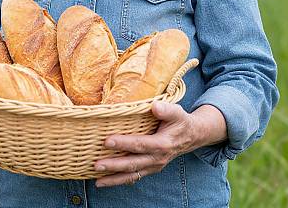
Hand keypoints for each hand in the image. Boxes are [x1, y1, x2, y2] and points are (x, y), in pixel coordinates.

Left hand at [94, 101, 223, 187]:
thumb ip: (166, 109)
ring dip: (114, 179)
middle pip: (133, 163)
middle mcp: (157, 158)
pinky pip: (134, 177)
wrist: (191, 136)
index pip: (140, 144)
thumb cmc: (180, 121)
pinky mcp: (150, 168)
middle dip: (113, 165)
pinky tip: (105, 181)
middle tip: (96, 164)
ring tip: (97, 181)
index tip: (107, 141)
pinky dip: (119, 180)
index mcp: (162, 144)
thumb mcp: (177, 112)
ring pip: (132, 175)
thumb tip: (155, 106)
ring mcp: (154, 166)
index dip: (123, 143)